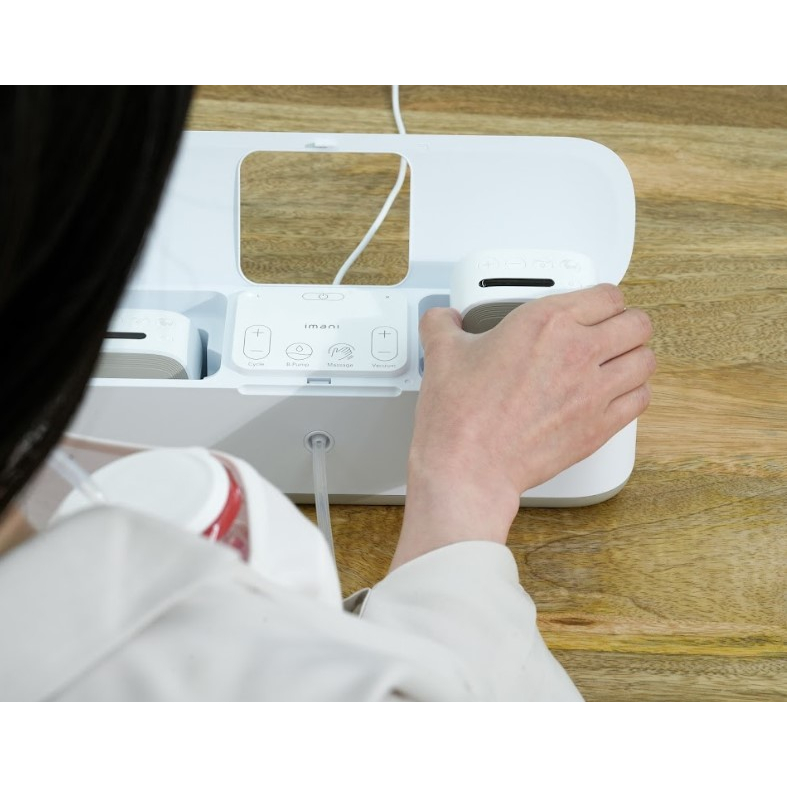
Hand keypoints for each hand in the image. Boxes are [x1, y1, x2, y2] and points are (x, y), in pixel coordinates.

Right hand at [391, 284, 654, 568]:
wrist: (470, 466)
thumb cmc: (460, 415)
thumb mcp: (441, 354)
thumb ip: (444, 325)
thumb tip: (443, 320)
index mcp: (545, 322)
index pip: (607, 295)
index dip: (603, 300)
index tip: (594, 308)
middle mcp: (578, 351)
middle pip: (636, 324)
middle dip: (625, 325)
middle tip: (610, 332)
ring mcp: (594, 391)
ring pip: (646, 360)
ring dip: (635, 357)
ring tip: (619, 361)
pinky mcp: (600, 426)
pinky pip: (641, 398)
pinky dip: (634, 393)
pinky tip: (617, 394)